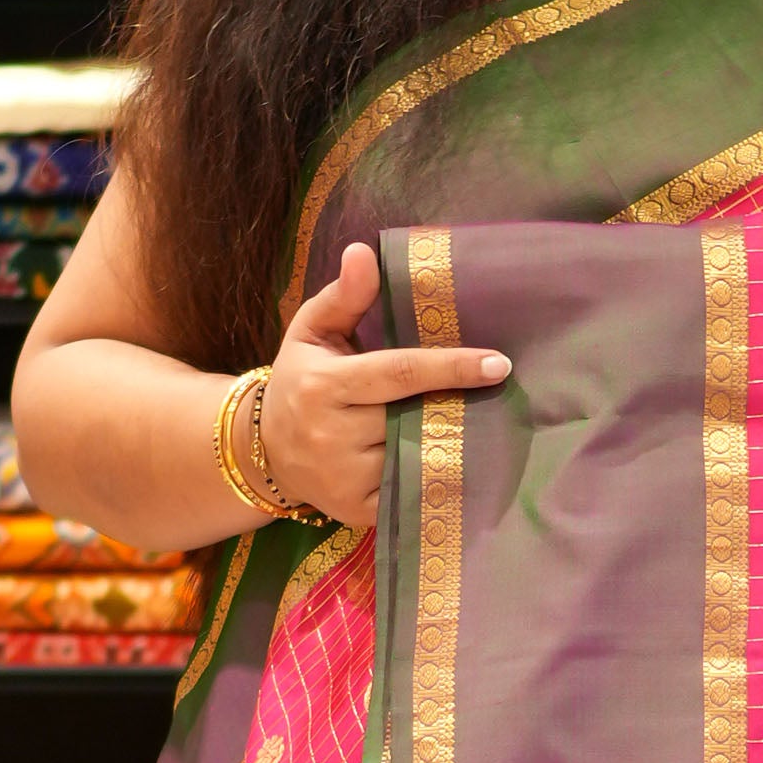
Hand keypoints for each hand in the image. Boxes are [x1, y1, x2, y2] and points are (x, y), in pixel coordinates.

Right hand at [253, 239, 509, 533]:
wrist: (264, 452)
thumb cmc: (300, 380)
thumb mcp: (312, 331)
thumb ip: (345, 295)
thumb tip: (364, 251)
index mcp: (324, 385)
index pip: (400, 373)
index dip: (452, 368)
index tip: (499, 363)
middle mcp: (331, 435)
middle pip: (415, 417)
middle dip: (454, 404)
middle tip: (489, 393)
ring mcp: (345, 479)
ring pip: (418, 456)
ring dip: (450, 440)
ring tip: (469, 423)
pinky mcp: (359, 511)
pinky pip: (413, 491)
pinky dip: (436, 474)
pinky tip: (452, 458)